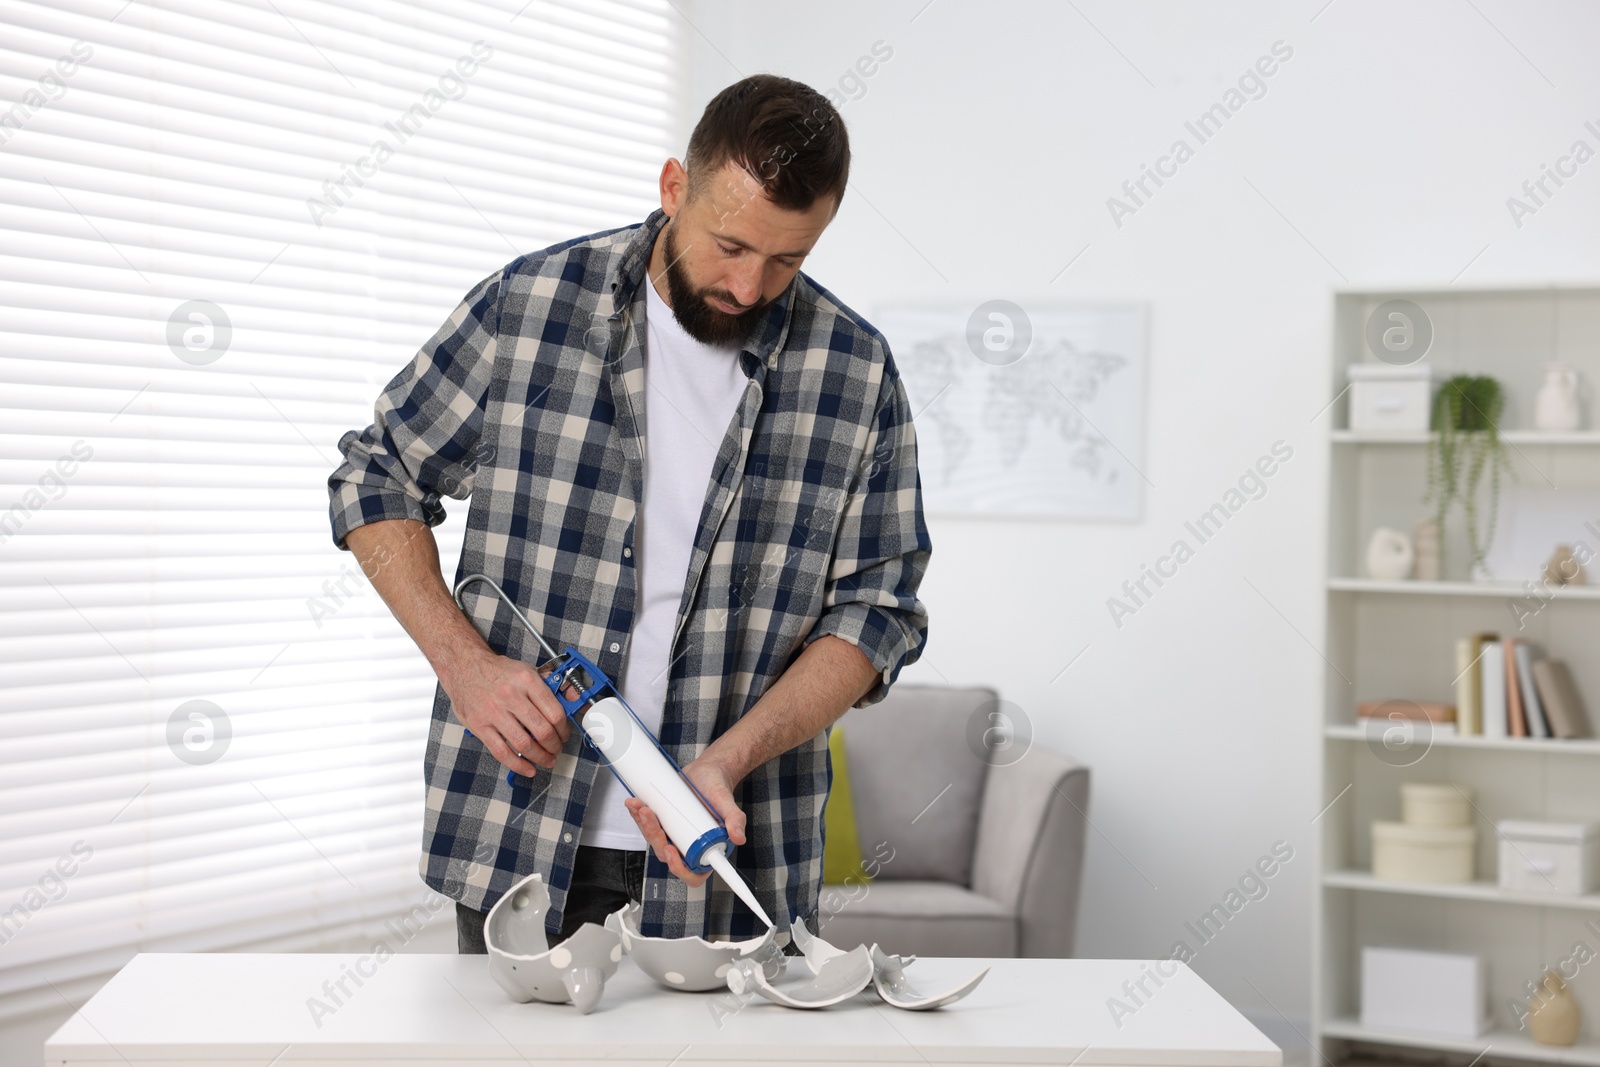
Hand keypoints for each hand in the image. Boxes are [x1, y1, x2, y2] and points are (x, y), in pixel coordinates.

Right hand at [441, 650, 572, 778]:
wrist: (464, 666)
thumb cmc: (497, 671)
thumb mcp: (527, 670)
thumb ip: (550, 685)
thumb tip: (573, 697)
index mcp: (526, 681)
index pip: (555, 713)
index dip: (564, 730)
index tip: (564, 735)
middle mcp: (511, 696)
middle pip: (542, 731)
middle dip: (554, 746)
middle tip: (556, 749)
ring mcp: (493, 712)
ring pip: (524, 744)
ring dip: (540, 757)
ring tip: (547, 760)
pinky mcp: (479, 725)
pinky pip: (501, 752)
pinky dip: (518, 764)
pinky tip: (528, 768)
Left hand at [626, 755, 746, 887]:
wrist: (708, 770)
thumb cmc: (718, 787)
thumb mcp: (726, 802)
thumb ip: (735, 819)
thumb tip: (739, 838)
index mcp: (706, 849)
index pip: (693, 873)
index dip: (679, 868)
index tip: (671, 850)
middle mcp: (689, 846)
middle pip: (667, 854)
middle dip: (654, 837)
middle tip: (650, 816)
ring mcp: (675, 835)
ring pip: (654, 840)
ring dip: (643, 826)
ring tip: (640, 806)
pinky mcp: (664, 823)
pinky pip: (649, 826)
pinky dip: (639, 816)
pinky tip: (635, 804)